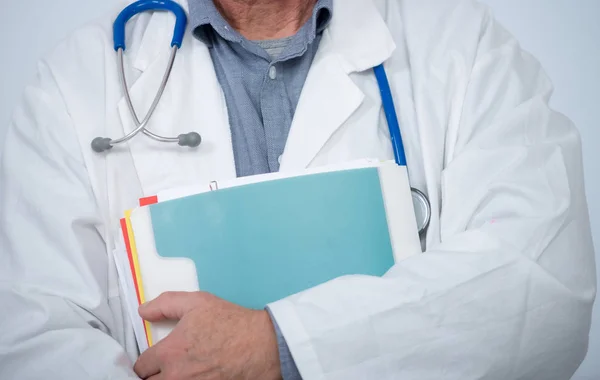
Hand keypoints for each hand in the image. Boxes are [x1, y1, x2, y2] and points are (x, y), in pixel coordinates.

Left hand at [133, 292, 281, 379]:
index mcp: (169, 353)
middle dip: (153, 376)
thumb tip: (143, 311)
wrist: (263, 345)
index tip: (155, 358)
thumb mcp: (198, 302)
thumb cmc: (232, 323)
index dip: (147, 360)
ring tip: (180, 373)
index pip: (140, 367)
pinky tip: (194, 377)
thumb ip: (165, 304)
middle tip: (164, 368)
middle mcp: (176, 377)